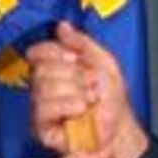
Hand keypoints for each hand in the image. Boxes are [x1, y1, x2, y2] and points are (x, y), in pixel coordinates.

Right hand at [26, 23, 148, 157]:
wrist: (119, 130)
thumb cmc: (112, 102)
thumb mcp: (103, 62)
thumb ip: (82, 43)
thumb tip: (62, 27)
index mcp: (56, 69)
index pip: (38, 52)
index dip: (54, 52)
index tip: (74, 58)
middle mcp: (45, 86)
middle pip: (41, 69)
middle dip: (72, 75)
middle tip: (91, 84)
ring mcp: (41, 106)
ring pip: (43, 88)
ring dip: (73, 91)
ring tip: (89, 100)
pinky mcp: (41, 127)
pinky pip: (44, 109)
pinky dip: (66, 105)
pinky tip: (80, 109)